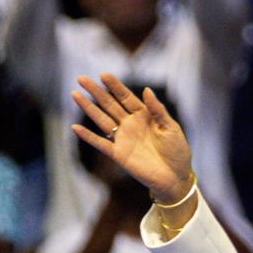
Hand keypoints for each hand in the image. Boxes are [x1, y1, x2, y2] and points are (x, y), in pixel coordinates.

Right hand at [72, 75, 193, 203]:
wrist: (176, 177)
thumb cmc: (177, 151)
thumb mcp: (171, 128)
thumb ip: (158, 110)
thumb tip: (147, 90)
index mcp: (144, 115)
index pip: (126, 97)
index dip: (115, 86)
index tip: (103, 74)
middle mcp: (130, 124)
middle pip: (110, 104)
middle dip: (96, 91)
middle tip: (81, 78)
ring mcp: (123, 139)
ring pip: (102, 119)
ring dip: (88, 108)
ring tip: (75, 94)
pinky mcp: (118, 154)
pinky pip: (100, 143)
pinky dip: (88, 136)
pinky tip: (75, 127)